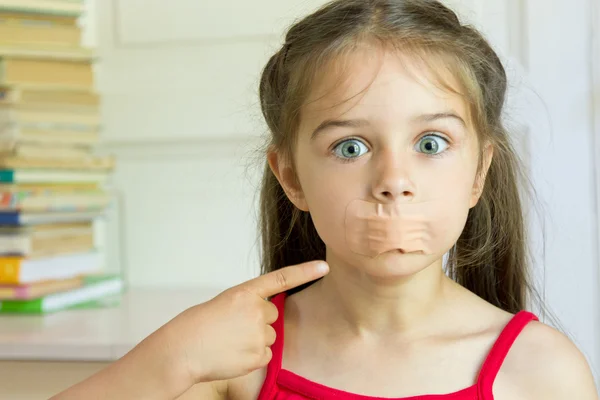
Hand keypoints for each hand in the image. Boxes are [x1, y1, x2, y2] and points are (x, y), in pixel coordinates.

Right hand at [164, 260, 329, 383]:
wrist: (182, 350)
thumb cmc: (197, 325)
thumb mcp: (224, 303)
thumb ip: (248, 305)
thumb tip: (265, 319)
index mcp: (245, 292)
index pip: (282, 278)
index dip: (305, 271)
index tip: (324, 266)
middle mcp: (256, 311)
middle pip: (271, 315)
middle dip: (257, 321)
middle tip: (232, 327)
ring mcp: (259, 334)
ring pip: (268, 336)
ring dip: (253, 339)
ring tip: (228, 342)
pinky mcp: (258, 356)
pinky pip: (265, 354)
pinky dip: (251, 356)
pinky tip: (232, 354)